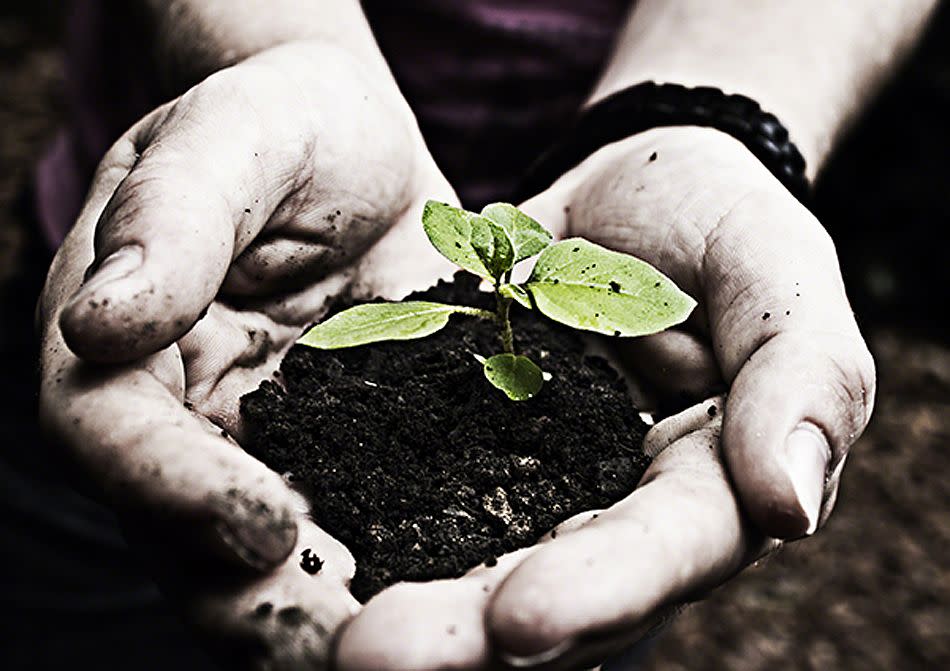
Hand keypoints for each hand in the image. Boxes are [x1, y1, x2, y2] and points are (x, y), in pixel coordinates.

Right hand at [38, 41, 454, 668]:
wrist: (357, 147)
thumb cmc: (282, 126)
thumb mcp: (231, 137)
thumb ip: (171, 216)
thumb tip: (101, 317)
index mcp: (127, 347)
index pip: (113, 435)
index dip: (173, 490)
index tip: (264, 528)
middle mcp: (188, 425)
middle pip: (193, 539)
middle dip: (268, 606)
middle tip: (360, 652)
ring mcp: (273, 454)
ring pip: (282, 564)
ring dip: (344, 621)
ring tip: (427, 654)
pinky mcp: (356, 458)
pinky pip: (372, 527)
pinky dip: (412, 571)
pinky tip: (475, 597)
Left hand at [334, 126, 874, 668]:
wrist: (630, 185)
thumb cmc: (719, 224)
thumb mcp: (777, 277)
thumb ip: (801, 377)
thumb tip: (791, 502)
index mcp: (700, 486)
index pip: (659, 553)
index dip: (599, 591)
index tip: (519, 620)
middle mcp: (605, 509)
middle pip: (543, 588)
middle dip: (465, 632)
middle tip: (373, 657)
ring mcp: (522, 479)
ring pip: (463, 557)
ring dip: (398, 601)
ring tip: (319, 631)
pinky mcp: (453, 434)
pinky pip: (404, 486)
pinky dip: (354, 520)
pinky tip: (287, 539)